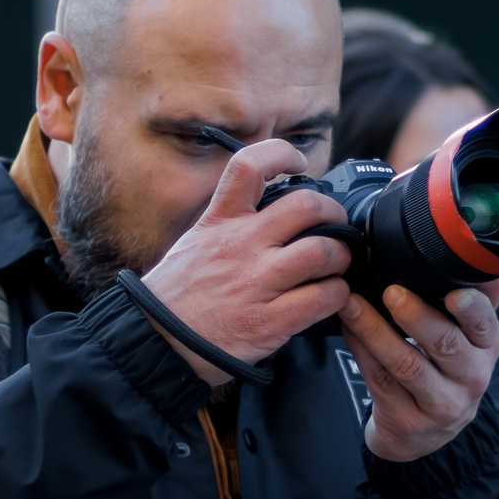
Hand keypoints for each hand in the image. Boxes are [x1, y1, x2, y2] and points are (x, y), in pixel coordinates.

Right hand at [140, 140, 351, 385]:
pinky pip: (324, 298)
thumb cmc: (176, 297)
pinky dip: (338, 296)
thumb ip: (231, 224)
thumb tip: (268, 211)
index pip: (249, 166)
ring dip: (341, 256)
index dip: (280, 155)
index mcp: (220, 222)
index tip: (296, 162)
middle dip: (333, 212)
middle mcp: (241, 245)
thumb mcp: (195, 243)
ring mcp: (257, 282)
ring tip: (335, 265)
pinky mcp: (270, 321)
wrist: (157, 343)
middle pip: (306, 206)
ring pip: (323, 251)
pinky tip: (330, 298)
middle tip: (336, 225)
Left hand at [336, 278, 498, 461]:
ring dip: (376, 331)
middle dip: (417, 316)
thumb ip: (482, 300)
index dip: (472, 309)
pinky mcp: (407, 420)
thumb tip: (498, 269)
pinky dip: (361, 350)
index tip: (454, 294)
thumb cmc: (447, 371)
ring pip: (406, 365)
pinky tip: (349, 328)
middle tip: (392, 293)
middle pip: (444, 345)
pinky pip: (380, 380)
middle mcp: (470, 378)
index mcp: (486, 348)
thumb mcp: (471, 339)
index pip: (485, 325)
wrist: (427, 433)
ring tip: (353, 305)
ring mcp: (439, 404)